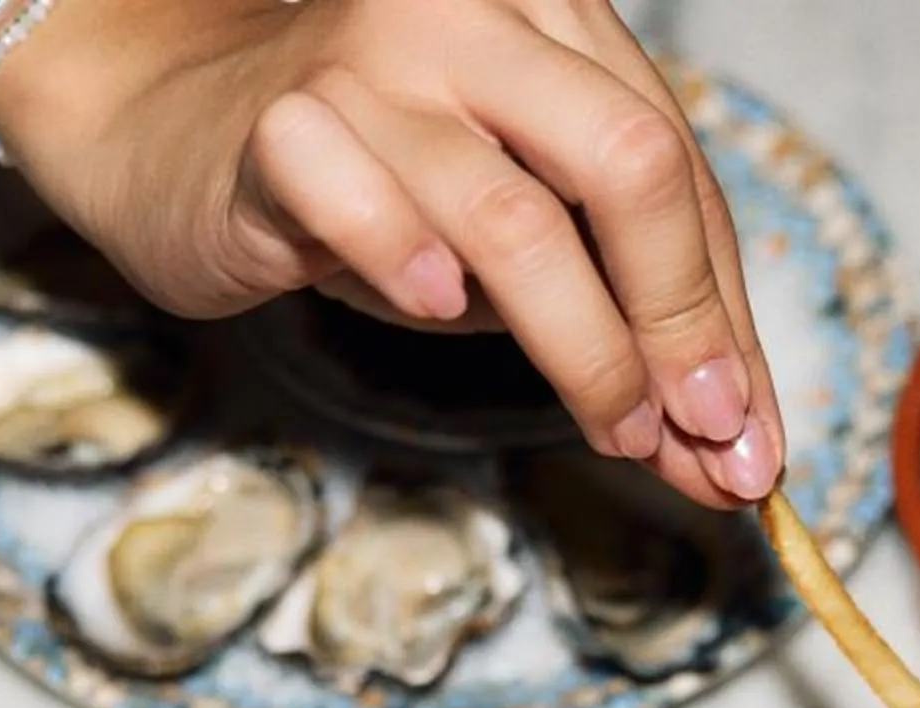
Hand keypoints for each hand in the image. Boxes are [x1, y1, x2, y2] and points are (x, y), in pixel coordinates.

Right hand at [0, 0, 783, 506]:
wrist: (170, 133)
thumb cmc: (366, 187)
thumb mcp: (514, 234)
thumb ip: (620, 316)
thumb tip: (725, 451)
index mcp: (557, 17)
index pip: (679, 167)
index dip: (723, 308)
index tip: (749, 431)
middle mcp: (475, 15)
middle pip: (630, 165)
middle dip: (678, 319)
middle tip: (698, 433)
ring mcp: (373, 61)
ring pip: (514, 215)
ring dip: (583, 347)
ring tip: (615, 426)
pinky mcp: (279, 128)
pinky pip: (360, 203)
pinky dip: (408, 267)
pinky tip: (438, 311)